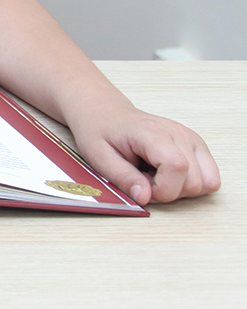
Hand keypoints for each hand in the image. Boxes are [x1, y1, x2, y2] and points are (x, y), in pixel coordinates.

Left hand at [68, 102, 220, 204]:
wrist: (106, 112)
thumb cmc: (101, 131)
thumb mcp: (99, 157)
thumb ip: (123, 178)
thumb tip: (144, 198)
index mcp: (152, 132)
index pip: (177, 168)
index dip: (162, 189)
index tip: (142, 187)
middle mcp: (178, 133)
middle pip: (195, 182)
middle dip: (170, 192)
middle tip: (144, 179)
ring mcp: (191, 138)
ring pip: (208, 183)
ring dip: (182, 189)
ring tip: (155, 176)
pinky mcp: (196, 145)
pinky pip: (210, 178)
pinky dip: (191, 183)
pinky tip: (167, 174)